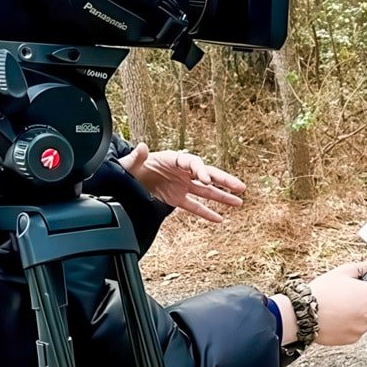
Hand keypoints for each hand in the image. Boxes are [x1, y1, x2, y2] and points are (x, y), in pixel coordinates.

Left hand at [117, 144, 245, 222]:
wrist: (126, 179)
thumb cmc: (131, 167)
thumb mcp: (131, 162)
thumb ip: (137, 157)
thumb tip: (142, 147)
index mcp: (174, 159)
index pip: (193, 162)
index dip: (201, 170)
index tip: (206, 179)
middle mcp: (182, 172)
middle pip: (208, 175)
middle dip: (224, 181)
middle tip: (240, 187)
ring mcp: (182, 186)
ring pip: (206, 191)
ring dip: (223, 196)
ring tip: (239, 202)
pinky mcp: (176, 199)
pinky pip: (195, 206)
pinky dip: (206, 213)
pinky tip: (220, 219)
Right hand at [306, 261, 366, 345]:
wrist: (304, 314)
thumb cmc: (323, 291)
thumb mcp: (343, 271)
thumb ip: (363, 268)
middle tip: (349, 297)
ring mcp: (363, 328)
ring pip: (365, 319)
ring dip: (357, 315)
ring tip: (338, 308)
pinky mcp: (353, 339)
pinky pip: (355, 330)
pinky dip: (348, 326)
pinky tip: (335, 319)